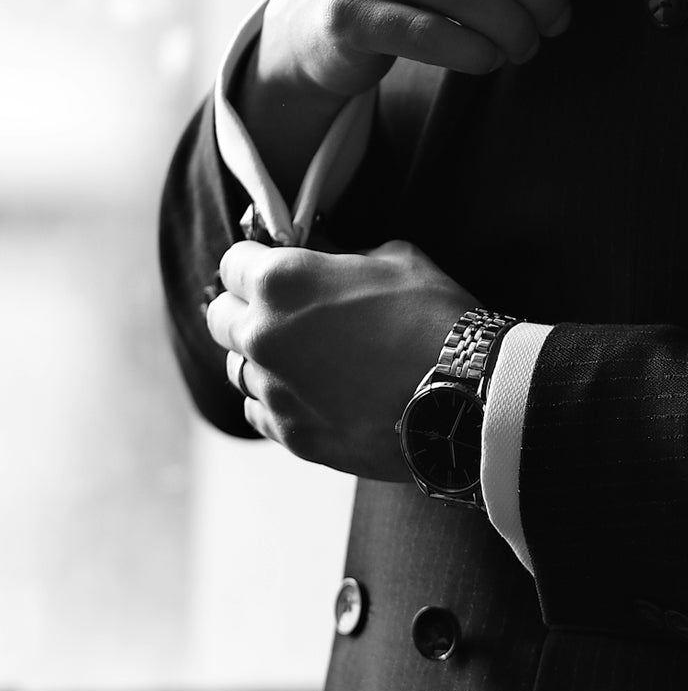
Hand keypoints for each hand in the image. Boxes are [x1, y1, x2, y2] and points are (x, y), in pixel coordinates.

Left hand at [204, 239, 475, 480]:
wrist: (465, 397)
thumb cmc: (434, 318)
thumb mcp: (395, 257)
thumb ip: (342, 255)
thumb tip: (323, 257)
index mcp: (282, 282)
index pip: (233, 263)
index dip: (256, 261)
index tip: (275, 265)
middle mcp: (264, 336)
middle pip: (220, 317)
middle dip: (245, 307)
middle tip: (283, 310)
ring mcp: (273, 391)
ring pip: (236, 367)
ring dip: (260, 357)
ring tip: (302, 356)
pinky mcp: (292, 435)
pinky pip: (259, 411)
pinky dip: (276, 399)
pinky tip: (311, 392)